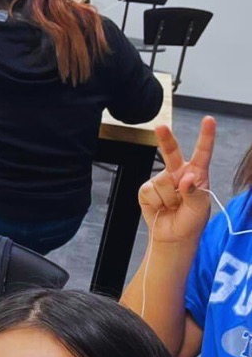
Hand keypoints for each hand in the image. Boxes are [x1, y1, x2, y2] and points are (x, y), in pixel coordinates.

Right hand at [138, 117, 213, 244]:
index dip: (206, 136)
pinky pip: (149, 191)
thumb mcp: (201, 208)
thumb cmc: (191, 220)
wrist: (173, 236)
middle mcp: (178, 173)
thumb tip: (186, 178)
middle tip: (160, 127)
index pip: (202, 152)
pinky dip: (156, 202)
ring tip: (173, 207)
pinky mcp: (147, 190)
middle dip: (165, 139)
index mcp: (197, 174)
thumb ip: (195, 192)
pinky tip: (161, 207)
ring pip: (161, 181)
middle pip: (170, 152)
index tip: (208, 120)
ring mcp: (161, 180)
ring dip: (168, 198)